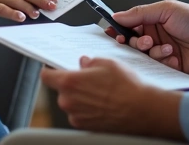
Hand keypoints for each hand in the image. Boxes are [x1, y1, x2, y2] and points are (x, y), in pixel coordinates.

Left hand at [40, 57, 183, 137]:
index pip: (46, 76)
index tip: (53, 69)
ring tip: (102, 94)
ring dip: (81, 98)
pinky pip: (80, 114)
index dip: (50, 71)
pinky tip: (104, 105)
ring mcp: (75, 116)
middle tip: (91, 80)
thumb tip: (84, 63)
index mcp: (70, 82)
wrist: (142, 111)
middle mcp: (68, 101)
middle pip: (62, 90)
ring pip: (72, 103)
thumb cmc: (126, 87)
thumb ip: (90, 61)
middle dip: (73, 84)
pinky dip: (88, 110)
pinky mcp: (84, 127)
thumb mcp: (108, 63)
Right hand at [106, 0, 188, 74]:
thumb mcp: (166, 9)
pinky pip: (157, 69)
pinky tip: (176, 59)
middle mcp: (153, 38)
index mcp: (150, 22)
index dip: (119, 32)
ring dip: (155, 54)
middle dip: (137, 45)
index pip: (127, 27)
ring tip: (169, 49)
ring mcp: (160, 53)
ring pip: (144, 59)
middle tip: (148, 42)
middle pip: (132, 45)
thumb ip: (140, 13)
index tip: (115, 36)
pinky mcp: (168, 68)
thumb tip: (117, 16)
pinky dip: (165, 64)